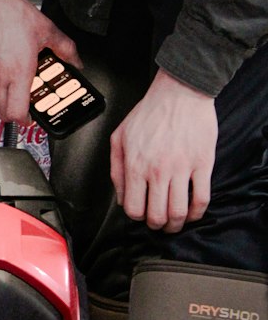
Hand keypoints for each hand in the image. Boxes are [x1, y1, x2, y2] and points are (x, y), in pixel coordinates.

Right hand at [0, 0, 80, 121]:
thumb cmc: (12, 13)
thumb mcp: (47, 30)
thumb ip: (65, 49)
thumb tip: (75, 61)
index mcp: (18, 71)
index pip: (15, 112)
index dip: (24, 120)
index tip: (29, 116)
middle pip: (2, 112)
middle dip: (13, 112)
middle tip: (21, 103)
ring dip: (0, 99)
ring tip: (9, 86)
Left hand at [110, 69, 216, 229]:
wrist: (180, 93)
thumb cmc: (149, 112)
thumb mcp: (120, 137)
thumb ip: (116, 169)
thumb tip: (121, 196)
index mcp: (135, 164)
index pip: (133, 209)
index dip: (137, 217)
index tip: (141, 215)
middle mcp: (158, 170)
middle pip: (157, 216)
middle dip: (157, 226)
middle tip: (159, 224)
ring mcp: (182, 168)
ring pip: (179, 212)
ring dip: (177, 225)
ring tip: (175, 223)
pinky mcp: (203, 164)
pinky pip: (202, 199)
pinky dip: (197, 213)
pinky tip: (192, 212)